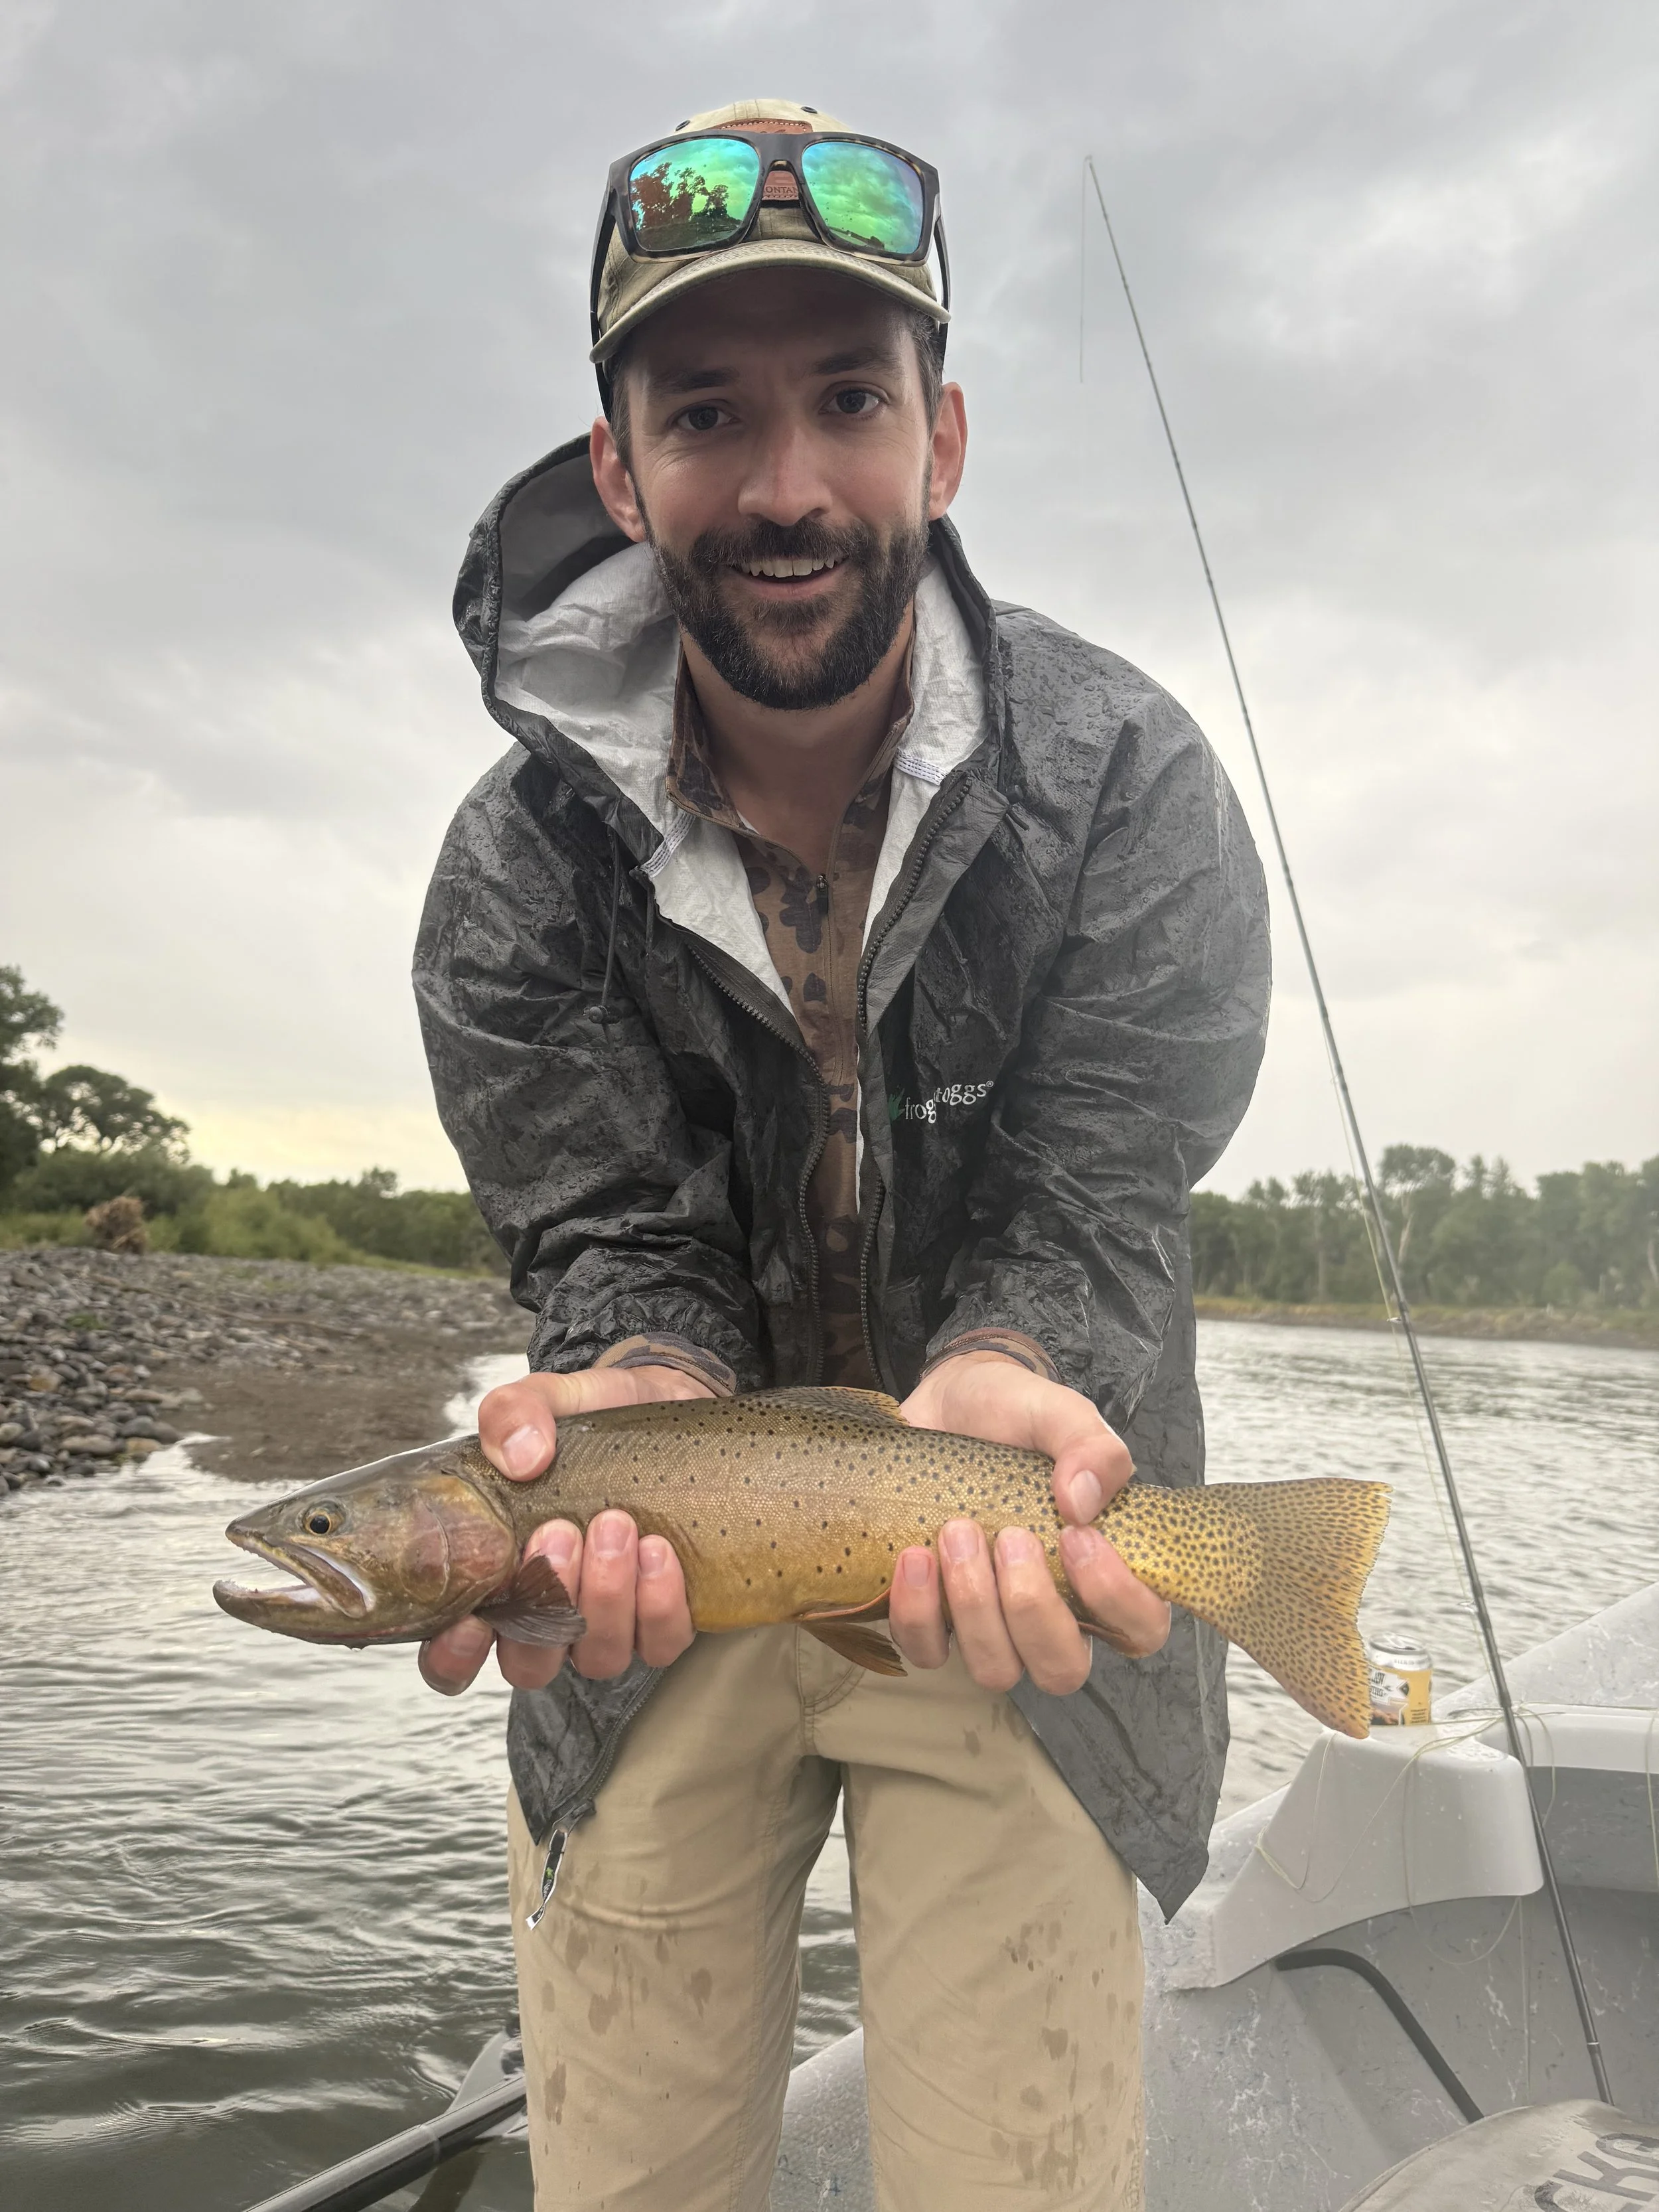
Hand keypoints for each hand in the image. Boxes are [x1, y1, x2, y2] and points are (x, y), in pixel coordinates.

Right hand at [417, 1364, 699, 1696]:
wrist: (664, 1405)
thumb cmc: (589, 1420)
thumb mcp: (545, 1399)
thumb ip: (513, 1413)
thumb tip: (522, 1456)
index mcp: (496, 1578)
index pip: (454, 1655)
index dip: (454, 1656)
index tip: (471, 1620)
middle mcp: (546, 1616)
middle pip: (530, 1661)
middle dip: (543, 1601)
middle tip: (558, 1530)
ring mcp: (607, 1624)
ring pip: (598, 1655)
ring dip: (605, 1595)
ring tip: (615, 1524)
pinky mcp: (664, 1617)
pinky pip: (661, 1643)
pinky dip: (659, 1603)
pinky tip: (658, 1549)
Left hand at [887, 1351, 1170, 1694]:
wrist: (945, 1403)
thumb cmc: (1015, 1415)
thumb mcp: (1060, 1413)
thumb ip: (1092, 1448)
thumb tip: (1083, 1504)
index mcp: (1102, 1571)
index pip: (1140, 1628)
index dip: (1116, 1601)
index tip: (1077, 1539)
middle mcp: (1053, 1611)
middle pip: (1062, 1669)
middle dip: (1031, 1609)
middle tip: (1009, 1536)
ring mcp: (990, 1623)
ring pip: (995, 1668)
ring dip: (974, 1606)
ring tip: (956, 1532)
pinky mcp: (933, 1617)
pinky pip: (928, 1652)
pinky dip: (918, 1612)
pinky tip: (914, 1556)